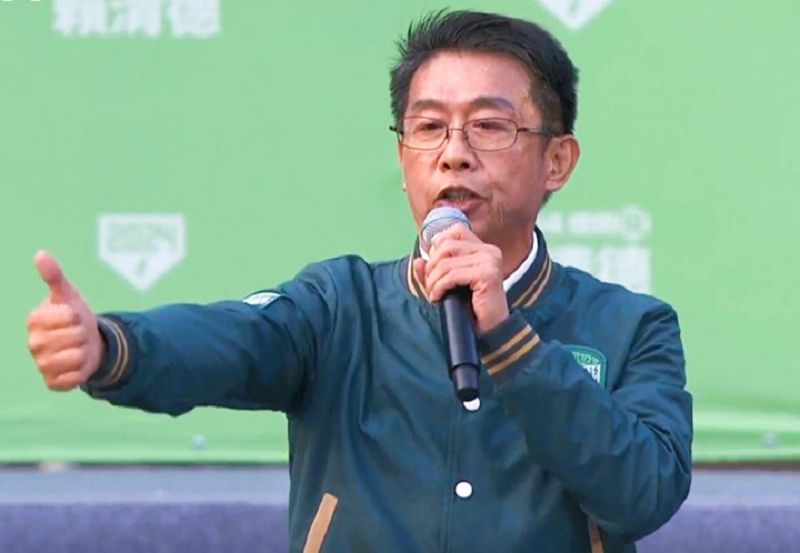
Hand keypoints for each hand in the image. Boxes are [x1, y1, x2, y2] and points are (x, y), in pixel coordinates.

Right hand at [27, 251, 103, 390]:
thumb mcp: (68, 295)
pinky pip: (75, 378)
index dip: (79, 316)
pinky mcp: (52, 383)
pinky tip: (77, 365)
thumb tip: (40, 254)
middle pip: (75, 337)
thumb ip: (54, 276)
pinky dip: (83, 371)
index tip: (74, 317)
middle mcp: (33, 343)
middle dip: (84, 334)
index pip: (69, 316)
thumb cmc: (74, 316)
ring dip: (85, 353)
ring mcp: (41, 364)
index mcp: (35, 320)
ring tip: (78, 348)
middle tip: (78, 334)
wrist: (86, 343)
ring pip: (76, 358)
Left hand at [413, 224, 508, 334]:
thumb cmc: (471, 308)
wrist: (490, 331)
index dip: (438, 246)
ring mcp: (490, 261)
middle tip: (431, 286)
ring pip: (445, 262)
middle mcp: (489, 251)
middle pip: (445, 245)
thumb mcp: (448, 285)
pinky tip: (438, 298)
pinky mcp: (487, 275)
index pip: (455, 231)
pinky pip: (452, 275)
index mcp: (484, 249)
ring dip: (433, 280)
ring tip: (434, 294)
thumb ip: (433, 271)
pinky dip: (439, 287)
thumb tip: (418, 261)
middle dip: (431, 267)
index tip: (433, 268)